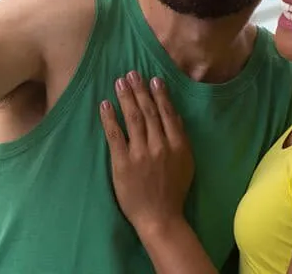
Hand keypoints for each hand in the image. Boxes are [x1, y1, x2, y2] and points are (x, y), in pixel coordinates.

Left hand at [100, 71, 192, 237]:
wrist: (160, 217)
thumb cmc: (173, 191)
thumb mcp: (186, 163)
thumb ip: (180, 138)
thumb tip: (171, 114)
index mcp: (178, 145)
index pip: (167, 114)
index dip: (160, 95)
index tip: (154, 79)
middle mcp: (160, 145)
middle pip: (148, 111)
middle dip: (140, 90)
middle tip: (132, 73)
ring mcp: (140, 153)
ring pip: (133, 118)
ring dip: (126, 98)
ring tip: (120, 82)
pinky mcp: (123, 163)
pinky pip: (115, 135)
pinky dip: (110, 118)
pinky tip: (105, 104)